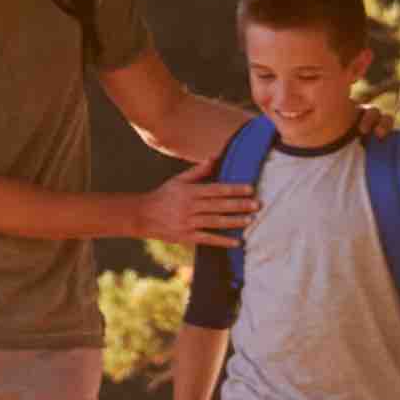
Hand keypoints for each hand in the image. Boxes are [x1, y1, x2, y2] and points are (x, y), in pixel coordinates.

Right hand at [140, 169, 257, 249]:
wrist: (142, 215)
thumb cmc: (164, 195)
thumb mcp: (178, 181)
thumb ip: (198, 171)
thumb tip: (215, 157)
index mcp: (189, 191)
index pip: (215, 189)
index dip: (233, 189)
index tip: (250, 188)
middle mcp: (189, 207)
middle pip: (218, 205)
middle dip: (239, 205)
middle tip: (257, 204)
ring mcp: (187, 222)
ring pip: (215, 221)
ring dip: (234, 221)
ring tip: (250, 220)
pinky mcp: (185, 236)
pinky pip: (207, 239)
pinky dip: (223, 241)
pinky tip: (237, 242)